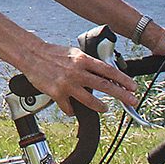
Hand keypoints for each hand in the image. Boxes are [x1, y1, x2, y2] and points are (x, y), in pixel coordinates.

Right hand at [20, 39, 137, 114]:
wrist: (31, 55)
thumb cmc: (53, 54)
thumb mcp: (74, 53)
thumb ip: (88, 63)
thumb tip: (104, 75)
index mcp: (83, 59)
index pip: (108, 70)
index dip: (123, 79)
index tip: (133, 86)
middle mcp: (77, 72)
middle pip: (104, 85)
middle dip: (121, 94)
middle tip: (132, 101)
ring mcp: (67, 84)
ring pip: (90, 100)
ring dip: (100, 106)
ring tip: (104, 108)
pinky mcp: (56, 93)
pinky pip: (69, 108)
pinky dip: (72, 110)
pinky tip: (72, 109)